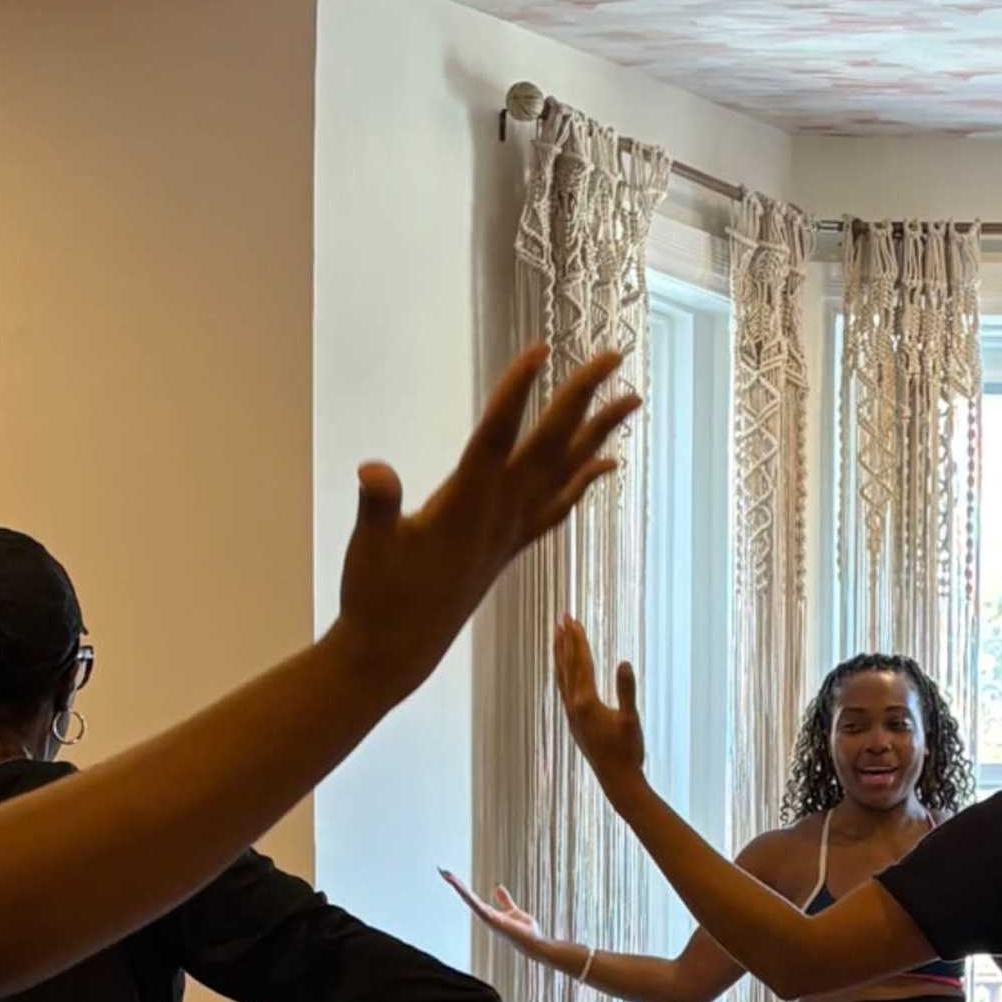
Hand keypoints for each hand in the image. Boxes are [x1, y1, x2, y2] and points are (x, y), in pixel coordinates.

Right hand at [334, 343, 637, 701]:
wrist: (396, 652)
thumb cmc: (375, 597)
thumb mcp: (368, 549)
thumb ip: (376, 507)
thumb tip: (373, 472)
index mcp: (466, 504)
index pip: (496, 434)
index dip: (517, 391)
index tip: (541, 348)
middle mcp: (500, 514)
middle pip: (550, 444)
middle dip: (582, 396)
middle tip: (614, 354)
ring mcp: (511, 531)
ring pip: (567, 471)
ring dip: (600, 432)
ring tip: (632, 398)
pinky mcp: (511, 546)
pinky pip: (561, 505)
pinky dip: (587, 479)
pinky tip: (608, 461)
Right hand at [442, 869, 586, 976]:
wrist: (534, 943)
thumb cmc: (525, 931)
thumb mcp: (512, 910)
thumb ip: (504, 900)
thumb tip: (497, 887)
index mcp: (489, 913)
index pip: (471, 897)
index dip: (461, 886)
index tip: (450, 876)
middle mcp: (485, 916)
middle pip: (467, 897)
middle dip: (455, 884)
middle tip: (443, 871)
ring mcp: (488, 919)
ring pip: (470, 900)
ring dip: (459, 888)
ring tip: (448, 876)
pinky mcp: (493, 921)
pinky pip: (479, 907)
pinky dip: (470, 899)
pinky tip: (462, 890)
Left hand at [550, 617, 647, 795]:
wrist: (618, 781)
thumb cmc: (628, 751)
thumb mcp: (631, 719)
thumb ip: (627, 690)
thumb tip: (624, 663)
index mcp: (586, 702)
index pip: (580, 663)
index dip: (577, 639)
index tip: (572, 618)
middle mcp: (573, 707)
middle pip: (567, 666)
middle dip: (565, 641)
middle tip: (562, 617)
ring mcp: (572, 716)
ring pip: (562, 678)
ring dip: (560, 656)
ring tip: (558, 636)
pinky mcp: (575, 723)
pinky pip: (564, 690)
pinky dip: (563, 674)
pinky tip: (565, 671)